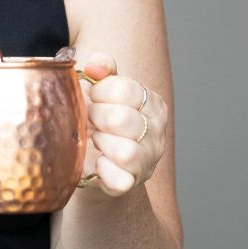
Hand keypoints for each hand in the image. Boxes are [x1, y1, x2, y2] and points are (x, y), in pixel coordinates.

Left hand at [75, 51, 168, 196]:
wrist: (96, 165)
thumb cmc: (99, 122)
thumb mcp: (102, 92)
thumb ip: (103, 71)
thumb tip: (97, 65)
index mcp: (154, 105)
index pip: (127, 90)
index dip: (100, 91)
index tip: (92, 96)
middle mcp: (158, 133)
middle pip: (122, 119)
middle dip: (96, 117)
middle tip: (89, 119)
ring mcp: (148, 160)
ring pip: (125, 151)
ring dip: (100, 143)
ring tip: (95, 140)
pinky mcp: (131, 183)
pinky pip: (118, 179)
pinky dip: (102, 170)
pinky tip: (98, 162)